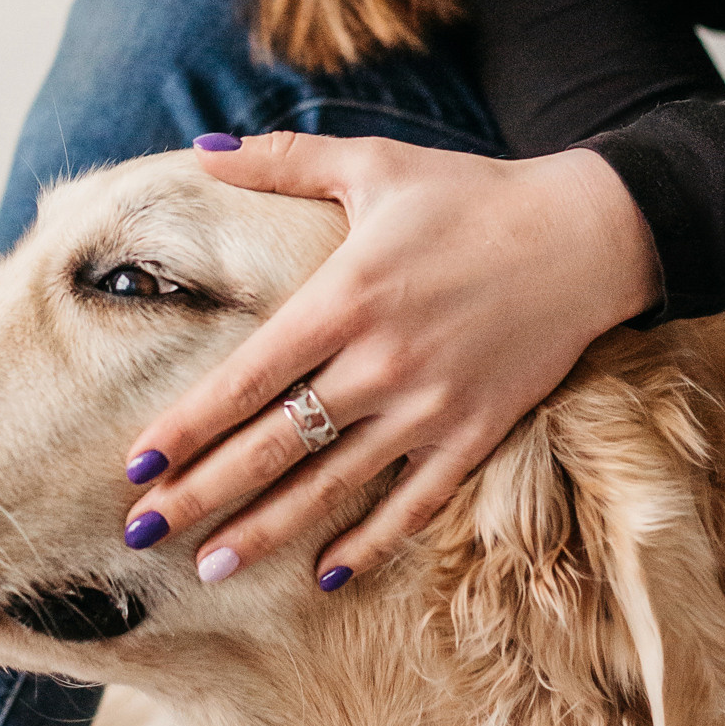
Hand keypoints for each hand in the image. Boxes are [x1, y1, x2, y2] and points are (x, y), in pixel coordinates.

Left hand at [121, 133, 661, 589]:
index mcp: (347, 297)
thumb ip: (282, 161)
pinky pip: (415, 503)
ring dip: (267, 531)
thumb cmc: (471, 195)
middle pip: (275, 445)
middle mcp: (383, 361)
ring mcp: (432, 405)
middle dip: (203, 493)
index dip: (188, 427)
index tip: (136, 465)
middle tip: (141, 532)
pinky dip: (370, 543)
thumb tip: (198, 149)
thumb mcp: (374, 163)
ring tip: (209, 567)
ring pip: (333, 484)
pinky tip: (325, 576)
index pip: (247, 378)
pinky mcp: (478, 432)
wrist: (587, 234)